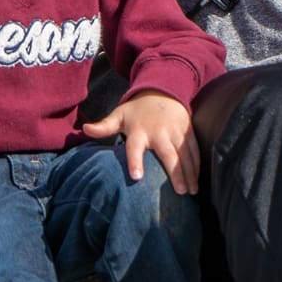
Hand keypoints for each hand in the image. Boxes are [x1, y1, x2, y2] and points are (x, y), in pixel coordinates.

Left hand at [81, 89, 199, 194]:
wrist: (162, 89)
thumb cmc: (137, 110)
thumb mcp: (119, 115)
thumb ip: (104, 126)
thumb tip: (84, 129)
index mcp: (139, 131)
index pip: (135, 147)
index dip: (135, 161)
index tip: (136, 177)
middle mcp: (159, 132)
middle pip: (168, 154)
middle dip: (175, 172)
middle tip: (179, 192)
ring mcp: (176, 131)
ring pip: (185, 154)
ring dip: (189, 173)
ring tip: (191, 191)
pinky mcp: (188, 131)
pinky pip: (194, 149)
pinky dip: (196, 165)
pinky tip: (197, 180)